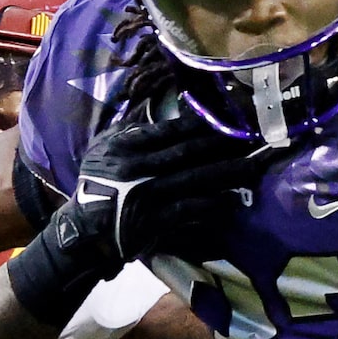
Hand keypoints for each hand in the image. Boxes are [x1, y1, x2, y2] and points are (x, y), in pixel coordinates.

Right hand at [72, 109, 265, 265]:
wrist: (83, 230)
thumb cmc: (95, 184)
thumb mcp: (103, 148)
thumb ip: (129, 129)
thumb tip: (155, 108)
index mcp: (127, 145)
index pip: (170, 129)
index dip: (201, 123)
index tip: (228, 115)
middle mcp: (138, 167)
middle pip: (188, 151)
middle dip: (223, 143)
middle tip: (253, 135)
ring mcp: (148, 194)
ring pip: (194, 178)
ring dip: (227, 171)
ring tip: (254, 164)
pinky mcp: (154, 221)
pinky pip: (188, 210)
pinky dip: (211, 204)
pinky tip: (232, 199)